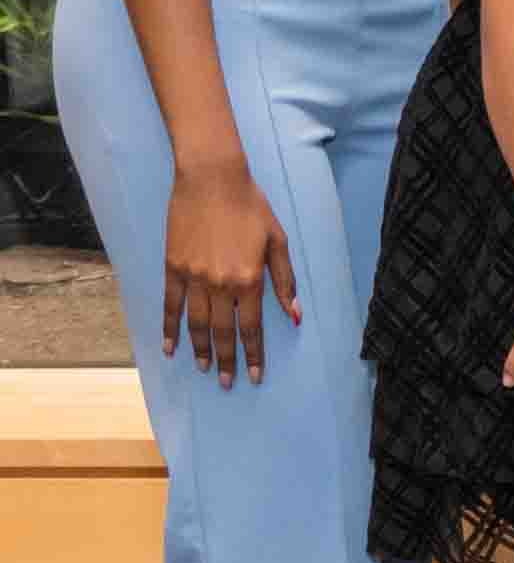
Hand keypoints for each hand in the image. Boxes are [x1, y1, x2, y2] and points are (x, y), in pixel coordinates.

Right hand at [160, 152, 297, 388]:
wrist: (212, 180)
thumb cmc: (251, 207)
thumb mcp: (277, 241)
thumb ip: (285, 281)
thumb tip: (296, 314)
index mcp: (250, 278)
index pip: (252, 326)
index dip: (254, 353)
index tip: (256, 375)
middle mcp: (220, 283)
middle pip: (223, 332)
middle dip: (226, 360)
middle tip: (227, 383)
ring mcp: (193, 277)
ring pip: (196, 324)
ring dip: (200, 350)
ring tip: (202, 369)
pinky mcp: (173, 268)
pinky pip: (170, 306)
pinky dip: (169, 329)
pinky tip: (169, 348)